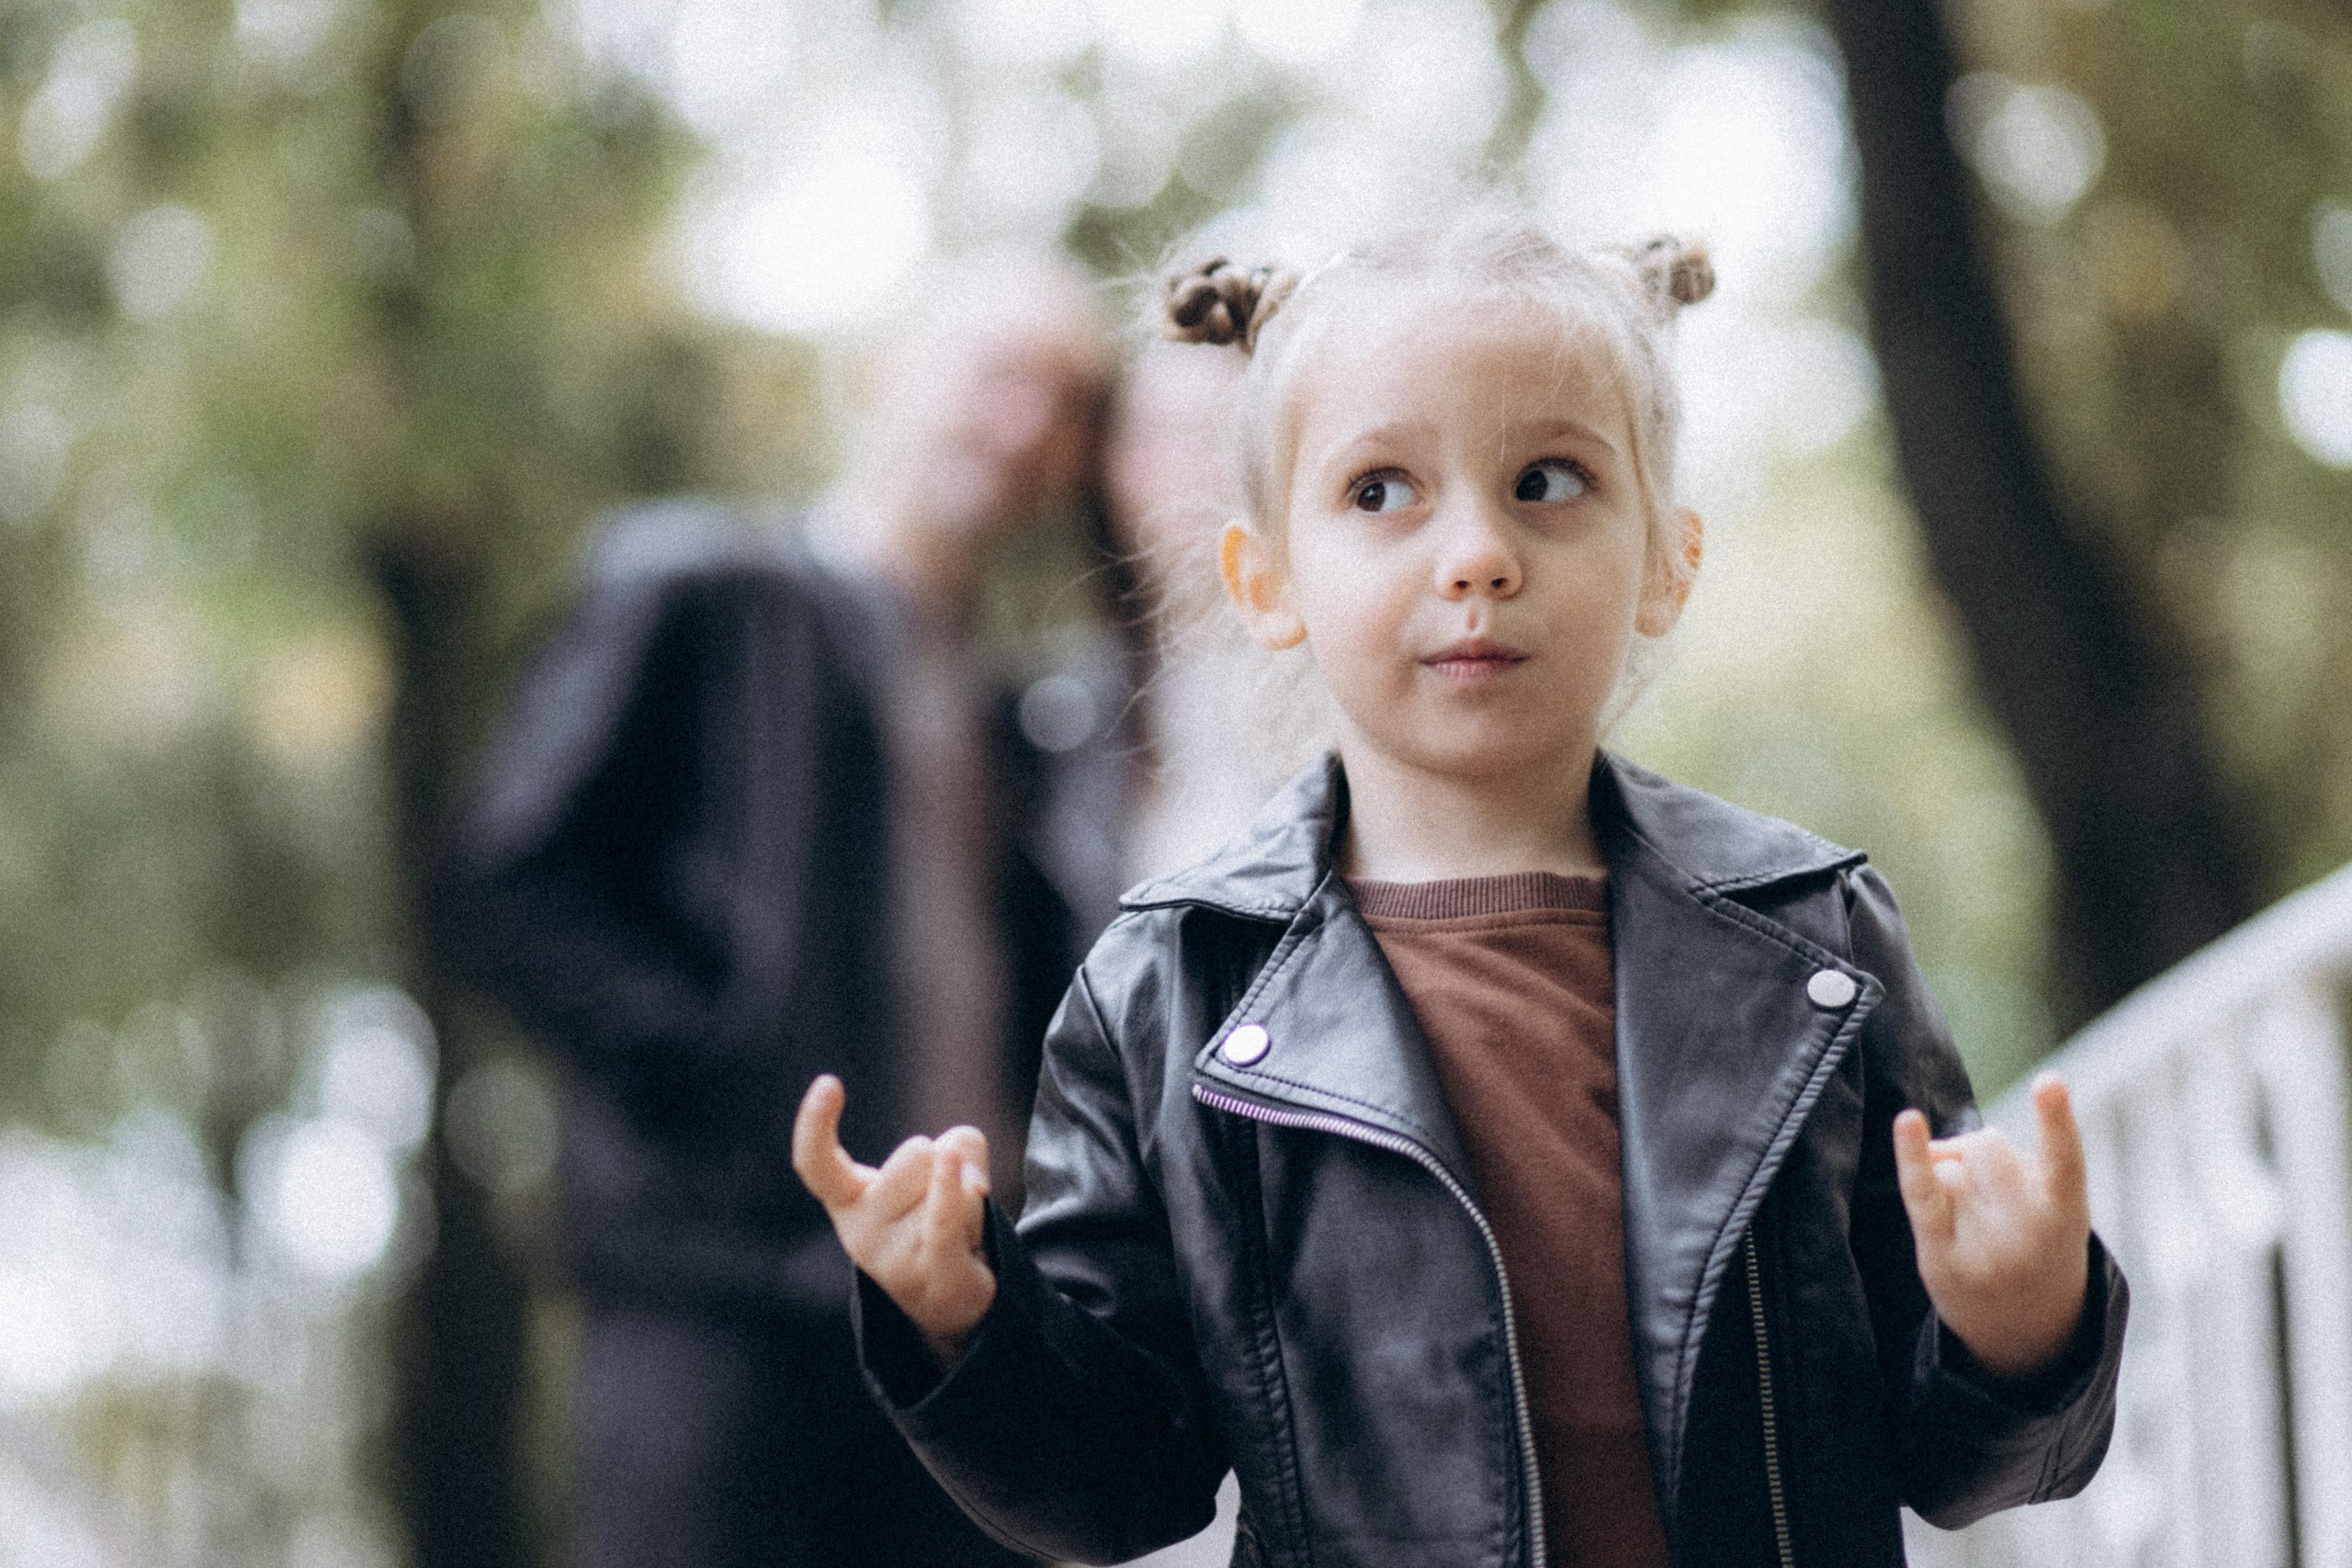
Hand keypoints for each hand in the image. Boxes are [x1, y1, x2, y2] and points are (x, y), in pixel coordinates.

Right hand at [793, 1074, 996, 1369]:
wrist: (949, 1297)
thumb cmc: (936, 1214)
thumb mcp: (944, 1165)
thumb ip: (960, 1146)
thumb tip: (964, 1172)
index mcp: (847, 1200)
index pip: (817, 1164)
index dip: (816, 1125)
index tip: (829, 1083)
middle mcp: (858, 1230)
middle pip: (916, 1154)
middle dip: (943, 1167)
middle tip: (938, 1207)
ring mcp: (892, 1257)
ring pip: (947, 1179)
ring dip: (967, 1196)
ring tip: (957, 1229)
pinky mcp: (930, 1272)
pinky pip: (941, 1218)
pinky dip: (949, 1189)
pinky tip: (953, 1165)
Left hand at [1893, 1074, 2091, 1382]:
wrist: (2026, 1331)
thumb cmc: (2037, 1241)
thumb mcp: (2050, 1205)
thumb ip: (2005, 1164)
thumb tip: (1933, 1145)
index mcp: (2067, 1214)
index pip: (2064, 1158)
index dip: (2057, 1119)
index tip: (2051, 1079)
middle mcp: (2027, 1233)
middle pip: (1985, 1144)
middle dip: (1982, 1152)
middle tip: (1996, 1193)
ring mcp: (1983, 1249)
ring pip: (1950, 1165)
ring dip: (1955, 1176)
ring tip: (1979, 1222)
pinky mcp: (1940, 1257)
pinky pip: (1921, 1193)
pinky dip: (1912, 1155)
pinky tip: (1908, 1122)